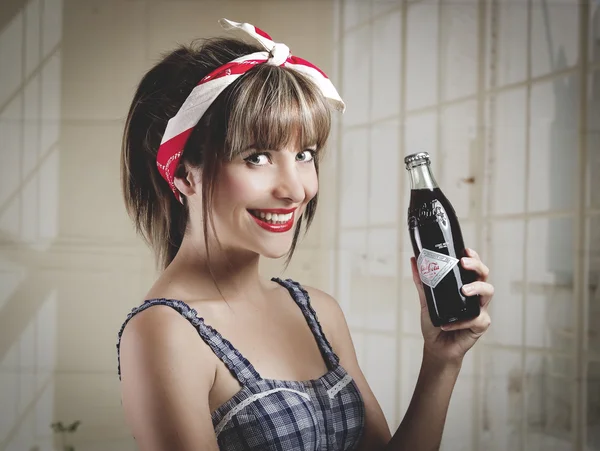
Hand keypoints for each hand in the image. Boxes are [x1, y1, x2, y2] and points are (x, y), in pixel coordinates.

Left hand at [410, 248, 493, 364]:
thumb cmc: (435, 322)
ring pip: (488, 293)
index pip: (473, 268)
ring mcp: (479, 309)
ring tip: (464, 290)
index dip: (473, 257)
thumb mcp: (426, 300)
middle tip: (464, 263)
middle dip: (476, 266)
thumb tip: (413, 259)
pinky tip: (447, 324)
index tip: (465, 250)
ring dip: (476, 288)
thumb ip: (422, 281)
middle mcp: (475, 295)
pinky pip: (476, 319)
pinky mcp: (480, 325)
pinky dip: (461, 322)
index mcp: (464, 286)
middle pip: (484, 275)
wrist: (436, 346)